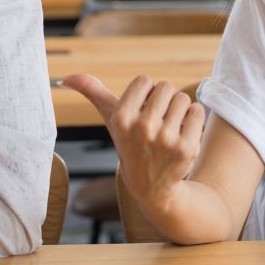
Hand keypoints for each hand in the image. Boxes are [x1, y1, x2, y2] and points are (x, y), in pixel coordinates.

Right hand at [63, 74, 204, 216]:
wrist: (152, 187)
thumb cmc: (130, 145)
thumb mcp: (111, 119)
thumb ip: (92, 93)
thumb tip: (66, 78)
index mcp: (121, 118)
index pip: (145, 80)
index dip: (146, 94)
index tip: (141, 112)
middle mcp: (142, 128)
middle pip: (166, 87)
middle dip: (163, 101)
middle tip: (157, 122)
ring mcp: (166, 139)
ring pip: (182, 98)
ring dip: (179, 110)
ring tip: (169, 129)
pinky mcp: (187, 147)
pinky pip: (197, 111)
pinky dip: (193, 120)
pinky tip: (182, 136)